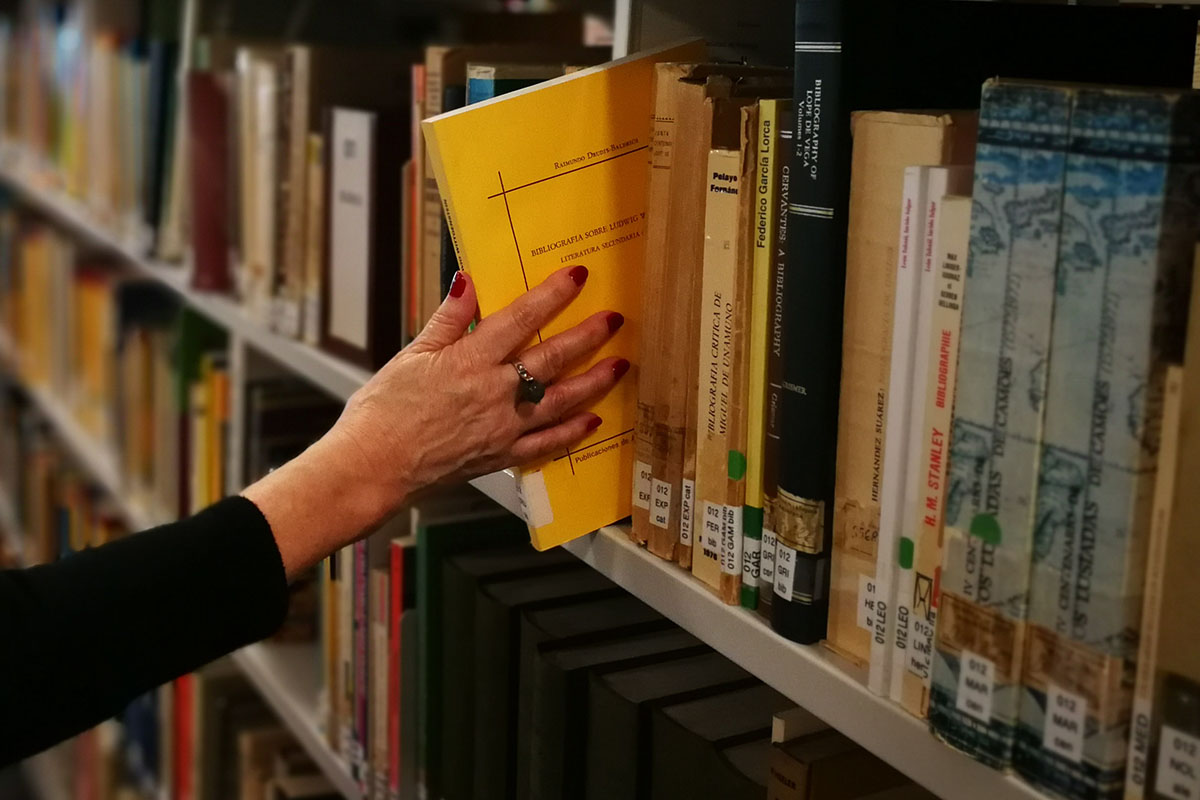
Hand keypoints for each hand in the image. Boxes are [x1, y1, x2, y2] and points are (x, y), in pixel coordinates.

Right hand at [244, 265, 627, 577]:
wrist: (372, 468)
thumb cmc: (382, 412)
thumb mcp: (411, 355)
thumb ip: (448, 320)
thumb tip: (469, 282)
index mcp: (469, 361)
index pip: (521, 319)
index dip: (552, 295)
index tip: (577, 276)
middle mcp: (493, 393)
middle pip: (551, 358)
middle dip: (587, 336)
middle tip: (614, 319)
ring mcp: (502, 427)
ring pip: (560, 400)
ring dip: (594, 382)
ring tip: (619, 365)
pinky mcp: (501, 456)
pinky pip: (546, 443)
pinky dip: (572, 432)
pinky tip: (592, 420)